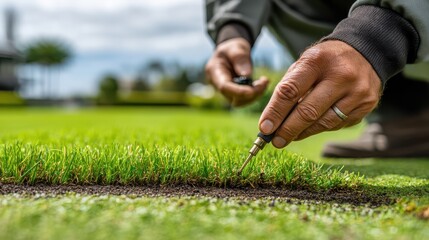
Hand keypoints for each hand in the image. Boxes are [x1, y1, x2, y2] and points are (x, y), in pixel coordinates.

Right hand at [205, 38, 268, 105]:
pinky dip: (256, 93)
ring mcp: (226, 92)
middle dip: (251, 93)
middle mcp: (218, 85)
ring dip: (255, 94)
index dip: (238, 91)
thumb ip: (240, 59)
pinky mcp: (234, 94)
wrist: (231, 53)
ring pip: (240, 102)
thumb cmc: (232, 48)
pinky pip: (245, 99)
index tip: (252, 91)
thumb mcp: (236, 47)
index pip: (224, 87)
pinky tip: (262, 83)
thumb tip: (247, 75)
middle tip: (264, 81)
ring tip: (264, 81)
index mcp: (214, 71)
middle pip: (233, 98)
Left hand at [258, 40, 381, 147]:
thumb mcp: (304, 63)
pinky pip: (337, 124)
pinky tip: (310, 128)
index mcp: (317, 61)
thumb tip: (273, 122)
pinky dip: (320, 128)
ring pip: (324, 123)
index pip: (291, 91)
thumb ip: (288, 88)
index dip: (275, 112)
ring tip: (289, 137)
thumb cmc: (325, 61)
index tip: (264, 128)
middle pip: (308, 111)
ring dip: (303, 133)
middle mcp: (340, 76)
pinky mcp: (366, 105)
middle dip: (288, 129)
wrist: (365, 51)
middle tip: (276, 141)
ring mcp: (357, 92)